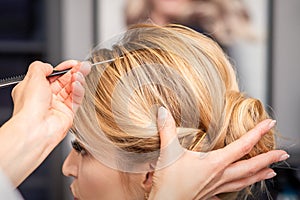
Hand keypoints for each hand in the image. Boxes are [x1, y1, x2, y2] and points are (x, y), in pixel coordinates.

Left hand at [0, 60, 90, 185]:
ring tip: (81, 75)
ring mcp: (58, 106)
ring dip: (77, 80)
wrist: (35, 128)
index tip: (73, 63)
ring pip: (71, 90)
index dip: (63, 68)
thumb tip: (50, 66)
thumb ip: (41, 67)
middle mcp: (46, 97)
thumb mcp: (32, 78)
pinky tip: (78, 85)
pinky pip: (76, 100)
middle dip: (75, 72)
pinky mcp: (68, 114)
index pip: (53, 75)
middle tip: (84, 66)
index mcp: (35, 88)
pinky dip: (79, 91)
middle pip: (64, 81)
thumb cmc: (29, 107)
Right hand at [149, 107, 288, 199]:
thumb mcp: (168, 152)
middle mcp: (220, 175)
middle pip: (250, 167)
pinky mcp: (209, 194)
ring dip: (260, 175)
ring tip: (272, 172)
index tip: (270, 124)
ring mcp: (216, 187)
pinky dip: (240, 187)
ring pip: (244, 181)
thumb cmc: (168, 182)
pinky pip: (230, 191)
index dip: (257, 133)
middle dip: (269, 159)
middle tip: (283, 154)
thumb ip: (167, 129)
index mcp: (214, 163)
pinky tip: (240, 188)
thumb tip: (162, 111)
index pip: (242, 146)